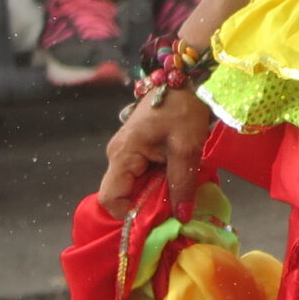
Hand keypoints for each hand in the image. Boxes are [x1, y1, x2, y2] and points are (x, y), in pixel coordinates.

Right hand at [99, 86, 213, 217]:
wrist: (187, 80)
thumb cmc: (182, 108)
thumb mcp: (186, 147)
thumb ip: (182, 183)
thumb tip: (181, 216)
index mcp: (123, 154)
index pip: (111, 198)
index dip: (130, 214)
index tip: (157, 219)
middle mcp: (119, 156)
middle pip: (125, 195)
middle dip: (148, 206)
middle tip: (176, 210)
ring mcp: (128, 153)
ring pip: (136, 186)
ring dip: (157, 194)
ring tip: (181, 196)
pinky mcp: (139, 150)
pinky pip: (144, 175)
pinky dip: (160, 182)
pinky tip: (179, 182)